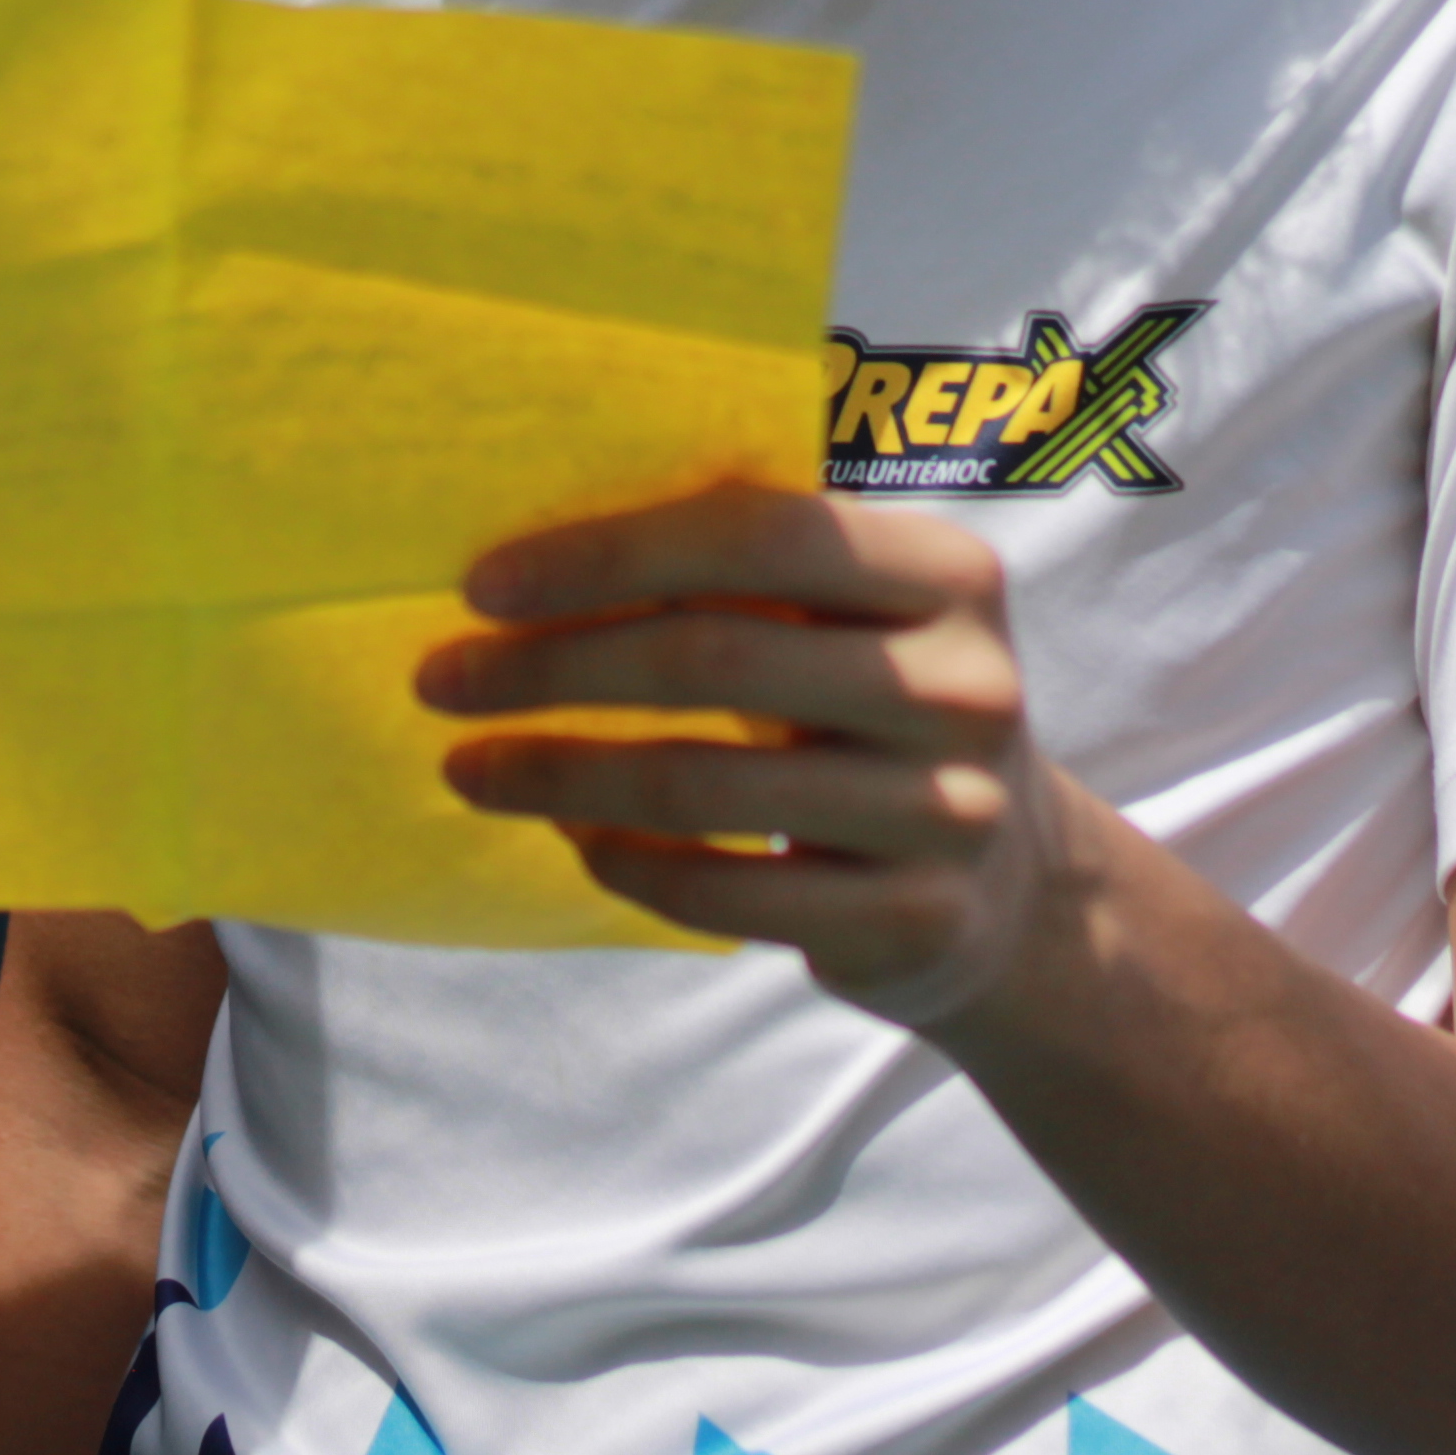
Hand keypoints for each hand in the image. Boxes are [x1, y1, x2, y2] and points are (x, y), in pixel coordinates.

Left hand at [417, 478, 1080, 1031]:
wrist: (1015, 890)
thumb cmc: (875, 713)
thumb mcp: (850, 621)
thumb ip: (741, 570)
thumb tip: (530, 555)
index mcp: (945, 571)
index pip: (757, 534)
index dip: (610, 553)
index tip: (482, 585)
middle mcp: (962, 684)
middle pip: (712, 658)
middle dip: (550, 668)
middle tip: (441, 680)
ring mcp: (950, 811)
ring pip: (702, 786)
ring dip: (558, 775)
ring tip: (470, 767)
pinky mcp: (914, 920)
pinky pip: (725, 894)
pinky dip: (629, 864)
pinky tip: (574, 839)